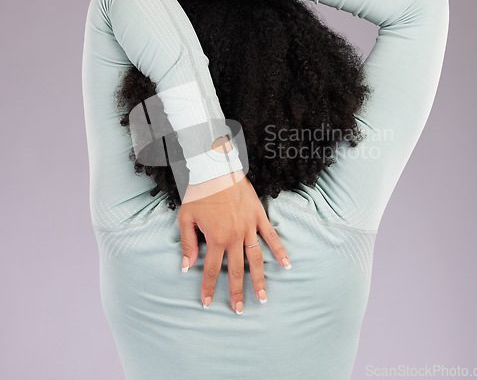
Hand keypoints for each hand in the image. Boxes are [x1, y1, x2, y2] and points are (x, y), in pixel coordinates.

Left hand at [178, 170, 291, 314]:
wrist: (216, 169)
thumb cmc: (199, 193)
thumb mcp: (187, 218)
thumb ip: (189, 243)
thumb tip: (187, 267)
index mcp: (216, 238)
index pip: (212, 269)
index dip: (209, 287)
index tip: (207, 303)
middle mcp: (235, 236)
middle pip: (236, 270)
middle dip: (237, 292)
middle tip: (239, 310)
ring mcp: (249, 227)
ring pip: (256, 258)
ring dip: (260, 279)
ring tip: (263, 298)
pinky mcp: (258, 216)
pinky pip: (271, 236)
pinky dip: (279, 250)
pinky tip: (286, 264)